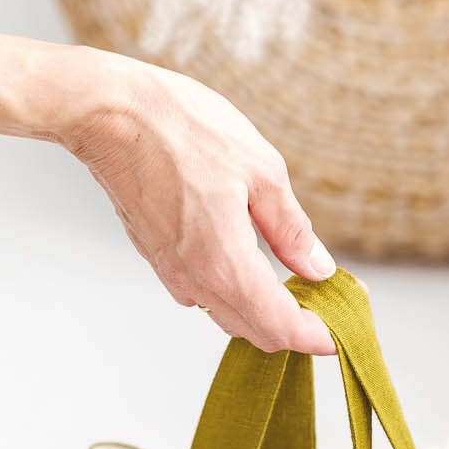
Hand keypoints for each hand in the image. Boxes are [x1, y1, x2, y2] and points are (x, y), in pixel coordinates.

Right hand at [55, 52, 337, 354]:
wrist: (107, 112)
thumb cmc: (182, 129)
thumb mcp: (261, 171)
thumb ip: (292, 230)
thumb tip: (318, 267)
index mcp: (226, 266)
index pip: (281, 328)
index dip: (316, 336)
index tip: (340, 332)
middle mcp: (196, 282)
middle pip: (256, 332)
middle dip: (296, 327)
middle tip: (326, 301)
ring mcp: (172, 273)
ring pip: (229, 315)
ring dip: (264, 311)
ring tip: (296, 282)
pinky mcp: (158, 258)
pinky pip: (204, 293)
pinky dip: (235, 292)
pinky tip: (251, 261)